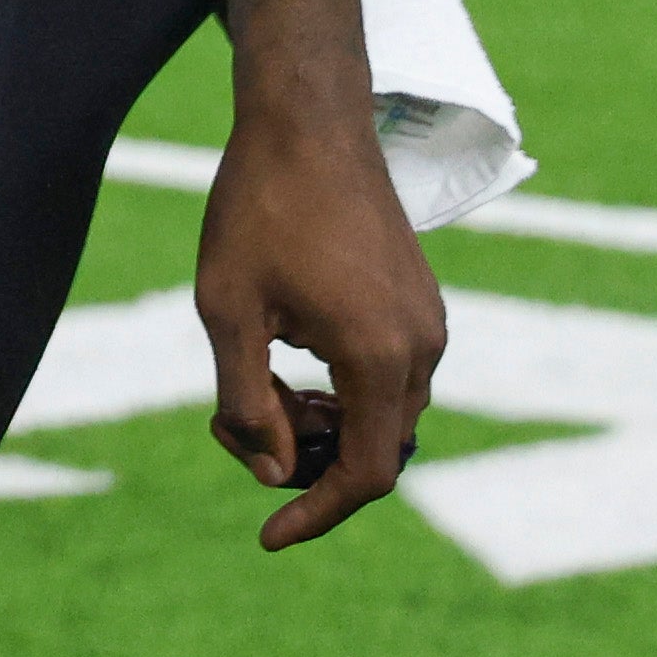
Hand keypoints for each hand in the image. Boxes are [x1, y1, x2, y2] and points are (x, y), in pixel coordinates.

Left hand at [195, 101, 446, 550]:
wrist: (307, 122)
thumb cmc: (259, 208)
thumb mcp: (228, 309)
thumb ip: (244, 400)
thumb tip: (269, 469)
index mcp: (379, 358)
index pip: (364, 475)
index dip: (315, 512)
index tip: (267, 535)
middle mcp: (422, 348)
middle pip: (373, 450)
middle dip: (304, 459)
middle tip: (235, 424)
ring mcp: (428, 324)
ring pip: (380, 414)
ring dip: (320, 423)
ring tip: (255, 380)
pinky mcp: (419, 303)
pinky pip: (387, 375)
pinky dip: (341, 389)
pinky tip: (287, 353)